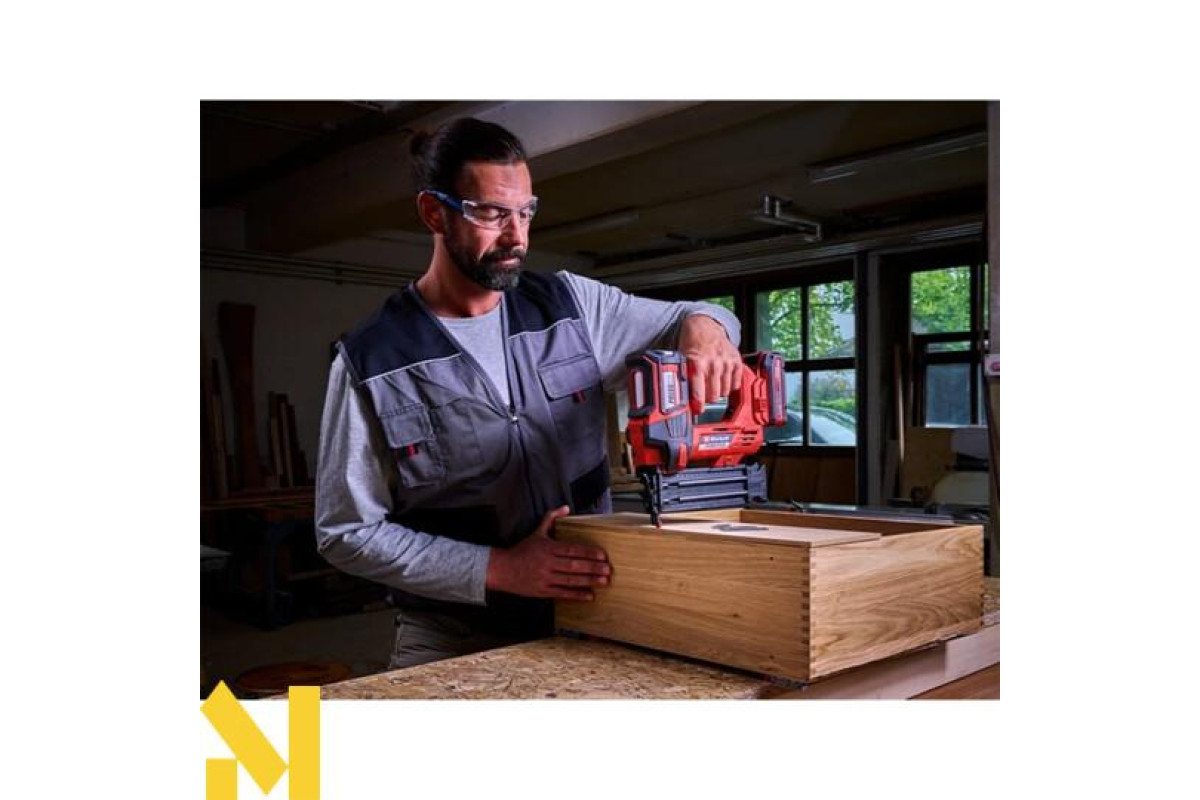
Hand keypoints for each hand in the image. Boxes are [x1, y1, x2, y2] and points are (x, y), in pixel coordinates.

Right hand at [485, 506, 610, 599]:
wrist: (502, 569)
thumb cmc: (522, 550)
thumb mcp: (537, 533)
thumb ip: (551, 519)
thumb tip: (566, 507)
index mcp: (548, 548)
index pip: (572, 550)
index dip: (588, 552)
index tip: (602, 555)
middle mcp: (547, 563)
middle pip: (574, 566)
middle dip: (593, 568)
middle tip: (608, 570)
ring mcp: (545, 578)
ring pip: (570, 580)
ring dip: (589, 581)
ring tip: (604, 581)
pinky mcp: (543, 591)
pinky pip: (562, 593)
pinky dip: (576, 595)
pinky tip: (589, 595)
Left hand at [679, 314, 742, 404]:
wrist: (705, 326)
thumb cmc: (692, 343)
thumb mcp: (682, 358)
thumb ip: (684, 376)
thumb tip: (683, 397)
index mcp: (697, 363)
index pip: (699, 391)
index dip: (698, 404)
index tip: (698, 410)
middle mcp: (713, 363)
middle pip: (714, 395)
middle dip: (708, 398)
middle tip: (704, 395)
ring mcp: (726, 362)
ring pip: (725, 392)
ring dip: (718, 392)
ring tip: (712, 385)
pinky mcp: (736, 361)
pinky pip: (735, 384)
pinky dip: (729, 385)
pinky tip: (722, 380)